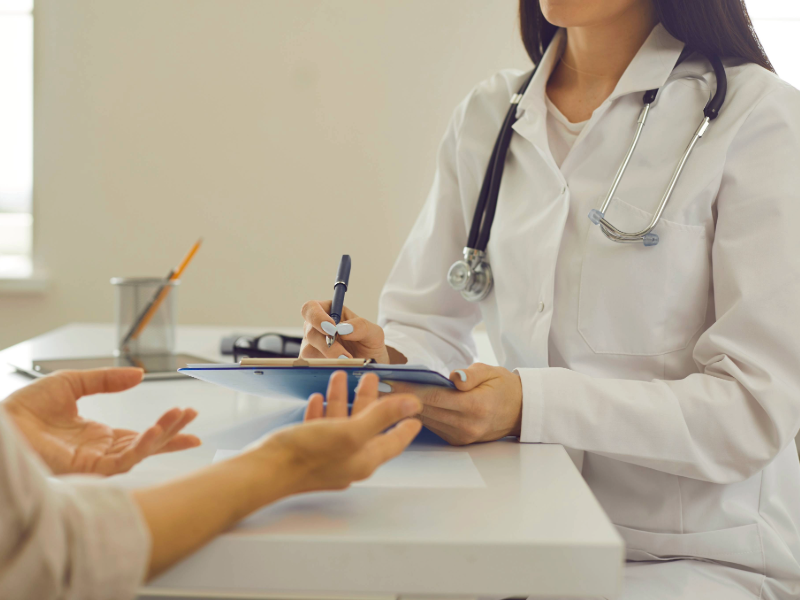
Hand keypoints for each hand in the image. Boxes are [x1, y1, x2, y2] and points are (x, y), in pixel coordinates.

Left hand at [3, 368, 200, 474]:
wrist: (2, 423)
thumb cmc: (25, 409)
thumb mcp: (74, 382)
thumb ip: (108, 379)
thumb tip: (138, 374)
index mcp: (98, 436)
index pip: (140, 435)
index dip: (165, 428)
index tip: (186, 417)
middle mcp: (100, 452)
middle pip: (147, 445)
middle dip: (173, 432)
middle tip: (192, 415)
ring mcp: (95, 462)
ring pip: (140, 453)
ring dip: (163, 436)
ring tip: (178, 417)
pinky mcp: (87, 469)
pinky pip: (123, 462)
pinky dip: (143, 447)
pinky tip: (155, 431)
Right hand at [256, 371, 421, 492]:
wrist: (264, 472)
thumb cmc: (305, 455)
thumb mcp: (350, 431)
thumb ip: (381, 417)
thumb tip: (412, 406)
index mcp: (363, 459)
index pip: (393, 441)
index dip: (404, 425)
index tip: (415, 415)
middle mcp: (348, 461)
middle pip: (366, 426)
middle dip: (369, 400)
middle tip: (371, 378)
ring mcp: (326, 459)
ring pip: (341, 423)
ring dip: (341, 399)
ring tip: (341, 376)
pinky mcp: (306, 453)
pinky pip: (319, 429)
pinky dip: (321, 411)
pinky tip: (317, 398)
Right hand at [300, 300, 389, 362]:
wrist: (371, 367)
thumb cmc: (369, 344)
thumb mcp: (373, 332)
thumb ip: (361, 326)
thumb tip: (342, 329)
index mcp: (329, 312)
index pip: (311, 307)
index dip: (317, 317)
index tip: (332, 328)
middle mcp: (317, 328)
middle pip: (310, 332)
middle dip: (327, 345)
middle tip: (344, 355)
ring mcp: (313, 346)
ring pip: (308, 351)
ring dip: (328, 359)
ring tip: (347, 363)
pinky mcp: (313, 362)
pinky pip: (311, 366)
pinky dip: (325, 368)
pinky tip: (338, 370)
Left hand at [393, 363, 522, 445]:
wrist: (520, 410)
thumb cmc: (504, 387)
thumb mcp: (491, 372)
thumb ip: (471, 374)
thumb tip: (454, 378)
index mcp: (476, 406)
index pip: (435, 397)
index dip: (410, 389)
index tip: (390, 380)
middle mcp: (467, 425)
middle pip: (426, 410)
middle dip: (400, 398)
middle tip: (377, 385)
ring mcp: (461, 436)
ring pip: (425, 419)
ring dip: (404, 407)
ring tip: (382, 393)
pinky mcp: (457, 440)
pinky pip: (432, 425)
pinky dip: (417, 414)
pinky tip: (401, 403)